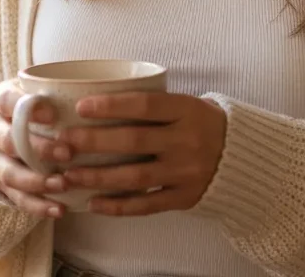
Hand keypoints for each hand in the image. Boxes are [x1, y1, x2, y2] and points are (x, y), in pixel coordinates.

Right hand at [0, 79, 69, 217]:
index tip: (54, 116)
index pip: (9, 102)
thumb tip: (96, 88)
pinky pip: (15, 198)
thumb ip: (52, 88)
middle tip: (68, 152)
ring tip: (63, 184)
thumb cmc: (26, 102)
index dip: (30, 109)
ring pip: (10, 173)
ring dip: (37, 181)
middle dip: (39, 149)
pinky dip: (37, 206)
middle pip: (10, 141)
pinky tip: (59, 209)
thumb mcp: (31, 87)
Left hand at [48, 92, 226, 215]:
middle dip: (94, 142)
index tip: (82, 106)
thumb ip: (154, 104)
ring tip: (69, 175)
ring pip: (134, 177)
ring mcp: (185, 173)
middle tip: (64, 141)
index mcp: (187, 110)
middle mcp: (186, 141)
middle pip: (133, 142)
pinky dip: (118, 206)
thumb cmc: (202, 122)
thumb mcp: (186, 103)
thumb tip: (103, 98)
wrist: (241, 155)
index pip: (144, 106)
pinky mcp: (184, 198)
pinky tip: (93, 203)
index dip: (112, 106)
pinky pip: (146, 205)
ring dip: (98, 177)